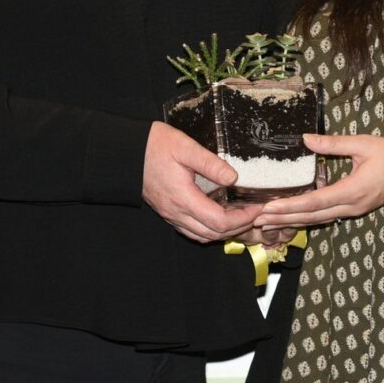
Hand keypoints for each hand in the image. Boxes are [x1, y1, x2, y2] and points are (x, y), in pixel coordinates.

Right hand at [142, 122, 263, 242]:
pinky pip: (191, 230)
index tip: (257, 207)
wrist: (126, 153)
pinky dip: (209, 229)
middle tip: (255, 213)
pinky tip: (219, 216)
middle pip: (213, 234)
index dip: (243, 218)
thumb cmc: (154, 146)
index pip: (220, 222)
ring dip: (224, 231)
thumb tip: (233, 177)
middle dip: (239, 227)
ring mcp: (170, 214)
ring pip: (202, 236)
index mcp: (184, 198)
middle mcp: (177, 212)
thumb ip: (210, 163)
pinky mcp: (167, 212)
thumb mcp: (185, 147)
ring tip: (242, 216)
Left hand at [256, 133, 383, 227]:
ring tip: (268, 223)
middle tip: (258, 220)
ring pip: (318, 220)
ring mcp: (353, 210)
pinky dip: (306, 218)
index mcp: (353, 190)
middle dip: (284, 219)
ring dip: (293, 222)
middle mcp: (352, 206)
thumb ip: (333, 144)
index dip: (291, 205)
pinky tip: (291, 218)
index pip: (316, 201)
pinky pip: (326, 217)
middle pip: (312, 216)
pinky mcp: (354, 209)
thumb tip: (305, 138)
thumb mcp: (363, 144)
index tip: (269, 207)